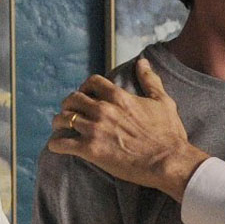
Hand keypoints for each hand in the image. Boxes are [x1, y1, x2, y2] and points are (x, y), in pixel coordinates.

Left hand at [46, 60, 209, 200]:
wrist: (167, 161)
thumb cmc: (168, 134)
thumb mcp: (163, 102)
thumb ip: (150, 80)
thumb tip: (143, 62)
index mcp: (119, 97)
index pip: (92, 82)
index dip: (85, 87)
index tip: (85, 95)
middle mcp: (103, 110)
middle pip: (72, 99)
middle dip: (68, 105)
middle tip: (70, 113)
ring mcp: (95, 129)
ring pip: (63, 119)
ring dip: (59, 123)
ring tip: (60, 129)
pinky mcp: (90, 149)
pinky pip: (61, 143)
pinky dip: (56, 144)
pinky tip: (57, 146)